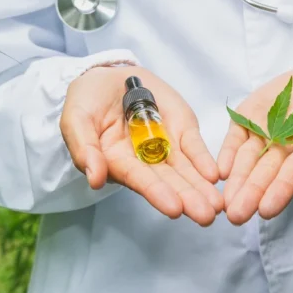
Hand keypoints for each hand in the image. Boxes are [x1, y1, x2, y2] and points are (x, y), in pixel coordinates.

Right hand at [61, 65, 222, 225]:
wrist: (107, 77)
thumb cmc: (86, 101)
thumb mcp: (76, 119)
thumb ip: (83, 148)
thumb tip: (94, 180)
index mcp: (116, 162)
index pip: (138, 179)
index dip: (156, 192)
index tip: (174, 209)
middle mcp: (143, 160)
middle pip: (167, 180)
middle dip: (187, 197)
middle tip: (205, 215)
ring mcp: (164, 145)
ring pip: (185, 169)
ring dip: (200, 187)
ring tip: (217, 205)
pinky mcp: (180, 129)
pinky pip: (194, 146)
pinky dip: (204, 160)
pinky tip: (214, 174)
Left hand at [217, 68, 292, 224]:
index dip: (281, 190)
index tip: (267, 210)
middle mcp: (285, 147)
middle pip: (266, 172)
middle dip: (251, 194)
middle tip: (236, 216)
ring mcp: (264, 132)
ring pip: (247, 159)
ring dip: (237, 180)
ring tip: (226, 201)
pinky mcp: (248, 118)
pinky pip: (234, 137)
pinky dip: (227, 154)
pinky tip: (221, 171)